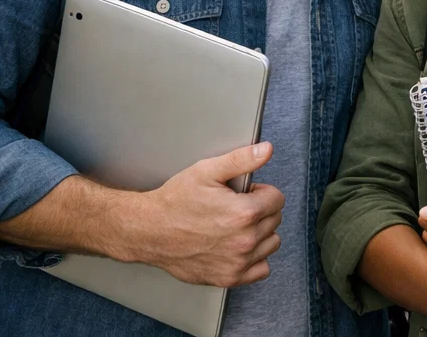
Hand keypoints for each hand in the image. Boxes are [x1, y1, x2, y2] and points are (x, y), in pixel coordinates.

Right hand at [124, 142, 284, 286]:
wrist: (148, 231)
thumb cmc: (175, 201)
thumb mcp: (207, 171)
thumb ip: (242, 159)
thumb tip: (266, 150)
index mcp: (244, 213)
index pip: (277, 199)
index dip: (260, 192)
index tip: (245, 193)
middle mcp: (244, 240)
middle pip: (275, 220)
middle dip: (260, 211)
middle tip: (235, 208)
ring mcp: (237, 262)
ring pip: (271, 243)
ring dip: (260, 233)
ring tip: (235, 226)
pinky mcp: (229, 278)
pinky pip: (261, 269)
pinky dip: (255, 259)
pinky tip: (238, 247)